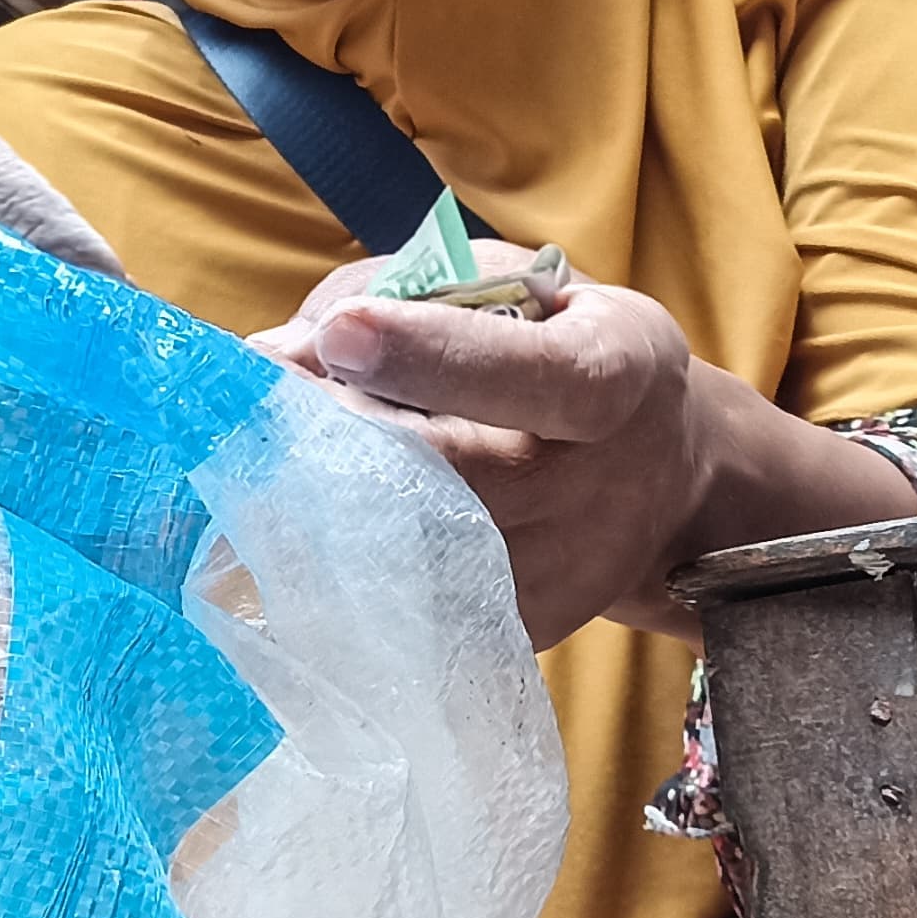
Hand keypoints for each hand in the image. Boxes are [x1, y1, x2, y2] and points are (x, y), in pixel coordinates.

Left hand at [252, 247, 714, 644]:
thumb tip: (280, 351)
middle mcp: (599, 487)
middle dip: (336, 439)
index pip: (529, 375)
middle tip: (250, 403)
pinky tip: (298, 525)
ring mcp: (563, 573)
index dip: (432, 357)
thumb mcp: (521, 287)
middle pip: (454, 480)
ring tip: (261, 463)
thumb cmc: (564, 353)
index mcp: (614, 378)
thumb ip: (406, 296)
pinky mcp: (522, 629)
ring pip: (414, 553)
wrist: (666, 481)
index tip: (340, 336)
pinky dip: (341, 561)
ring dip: (320, 507)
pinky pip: (411, 601)